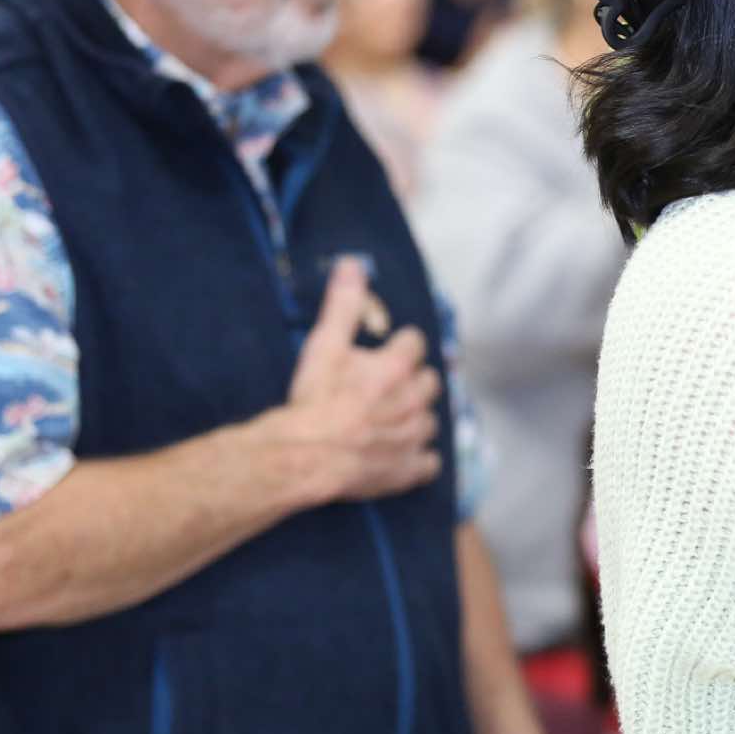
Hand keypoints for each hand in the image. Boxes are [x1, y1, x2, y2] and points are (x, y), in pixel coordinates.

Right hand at [269, 256, 442, 504]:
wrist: (304, 454)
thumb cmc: (314, 399)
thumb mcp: (324, 344)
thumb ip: (342, 304)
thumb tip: (353, 264)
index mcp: (398, 367)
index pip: (415, 343)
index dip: (401, 345)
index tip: (390, 349)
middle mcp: (414, 400)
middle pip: (430, 383)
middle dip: (414, 381)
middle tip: (389, 385)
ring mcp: (414, 437)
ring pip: (430, 421)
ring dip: (416, 417)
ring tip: (391, 419)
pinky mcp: (408, 469)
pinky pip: (429, 463)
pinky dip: (419, 458)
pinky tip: (402, 454)